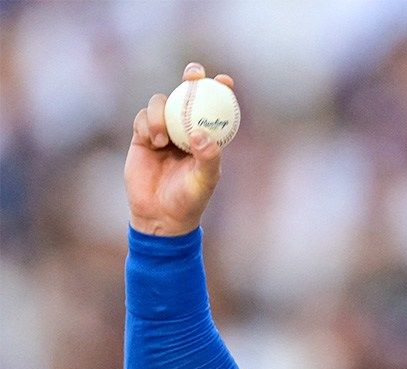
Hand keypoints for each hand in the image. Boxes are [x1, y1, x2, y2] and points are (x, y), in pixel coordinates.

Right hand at [125, 63, 234, 235]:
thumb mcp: (204, 180)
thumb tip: (201, 134)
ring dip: (161, 112)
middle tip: (194, 75)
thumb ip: (208, 158)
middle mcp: (185, 129)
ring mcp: (163, 131)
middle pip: (187, 94)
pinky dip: (148, 123)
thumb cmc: (189, 200)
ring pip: (161, 103)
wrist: (159, 215)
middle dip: (191, 78)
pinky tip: (153, 141)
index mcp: (207, 137)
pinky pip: (142, 118)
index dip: (221, 90)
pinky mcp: (142, 137)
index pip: (216, 108)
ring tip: (162, 138)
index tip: (225, 81)